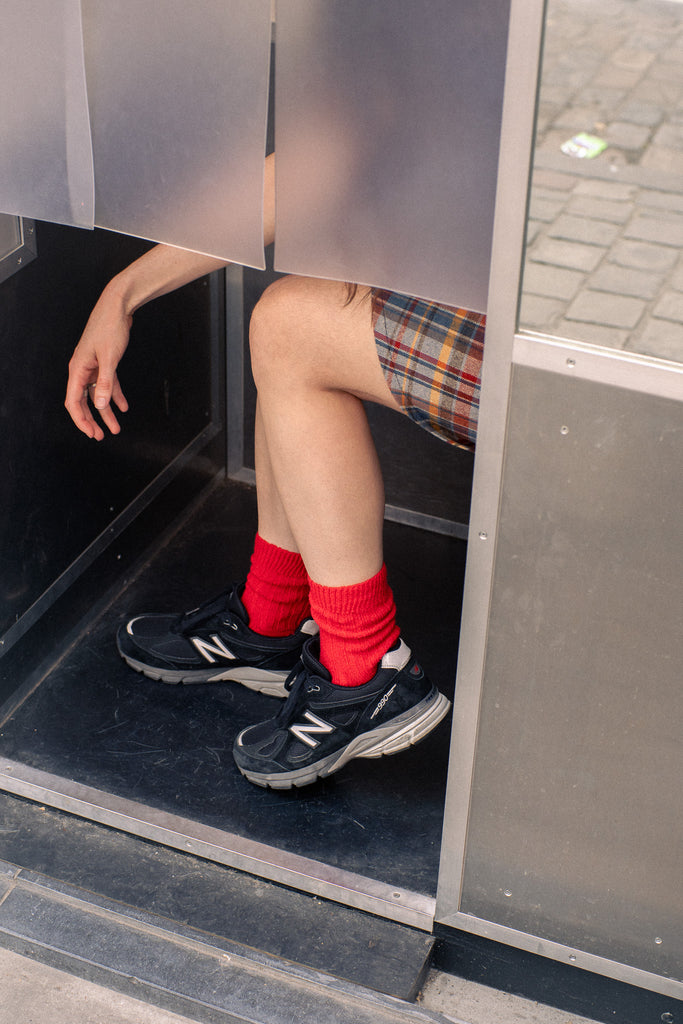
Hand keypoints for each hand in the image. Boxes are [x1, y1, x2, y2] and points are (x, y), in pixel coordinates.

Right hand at [65, 289, 131, 439]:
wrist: (117, 307)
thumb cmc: (109, 328)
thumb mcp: (109, 359)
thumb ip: (106, 383)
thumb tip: (101, 405)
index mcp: (78, 369)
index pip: (73, 401)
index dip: (81, 420)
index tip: (91, 433)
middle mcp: (82, 369)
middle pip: (83, 402)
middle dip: (92, 420)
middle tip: (101, 436)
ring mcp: (93, 366)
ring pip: (98, 395)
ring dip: (106, 412)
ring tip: (116, 428)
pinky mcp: (104, 362)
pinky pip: (108, 384)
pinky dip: (115, 396)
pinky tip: (124, 407)